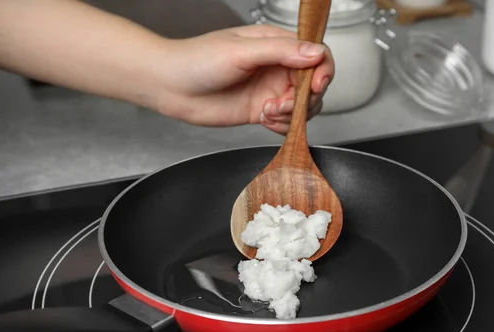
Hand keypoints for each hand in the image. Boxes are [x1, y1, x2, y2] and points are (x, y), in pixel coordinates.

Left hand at [154, 25, 334, 134]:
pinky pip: (287, 121)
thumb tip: (316, 53)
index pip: (317, 54)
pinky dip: (283, 125)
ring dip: (292, 114)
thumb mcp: (241, 51)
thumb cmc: (197, 60)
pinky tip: (264, 119)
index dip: (322, 71)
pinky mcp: (262, 111)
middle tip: (281, 104)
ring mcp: (270, 90)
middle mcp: (277, 67)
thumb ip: (281, 52)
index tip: (315, 85)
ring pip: (304, 106)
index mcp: (276, 44)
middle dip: (304, 99)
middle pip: (314, 85)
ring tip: (268, 111)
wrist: (171, 87)